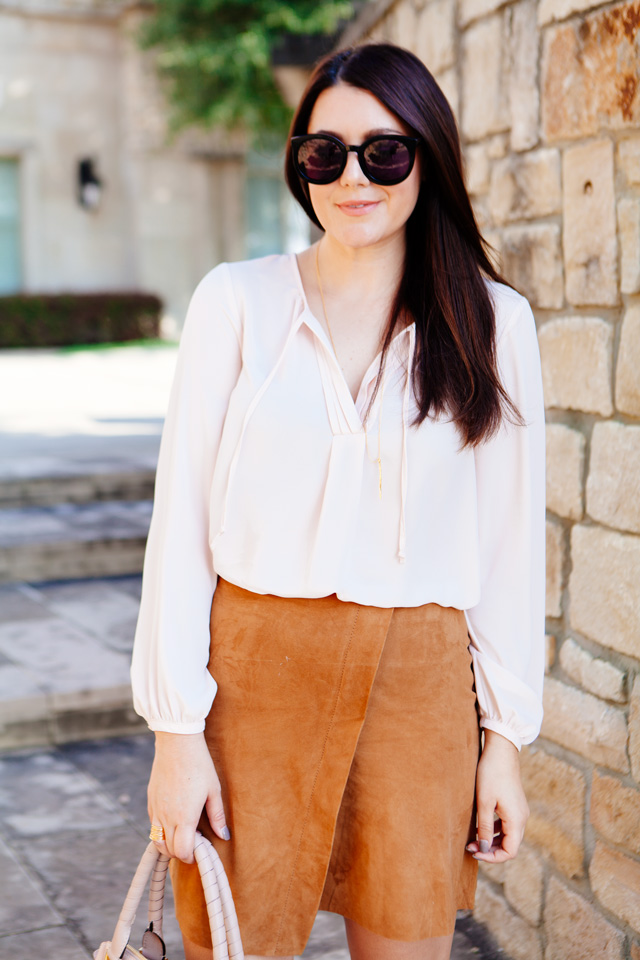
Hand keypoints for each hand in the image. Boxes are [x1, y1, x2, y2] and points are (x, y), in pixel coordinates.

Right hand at [148, 731, 229, 862]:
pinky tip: (173, 821)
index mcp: (184, 816)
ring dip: (168, 844)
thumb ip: (217, 816)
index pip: (182, 851)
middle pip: (168, 849)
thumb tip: (224, 835)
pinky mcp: (150, 800)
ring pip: (157, 840)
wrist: (177, 742)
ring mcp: (155, 808)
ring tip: (182, 835)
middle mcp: (166, 816)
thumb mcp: (213, 790)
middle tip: (193, 843)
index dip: (191, 856)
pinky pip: (152, 824)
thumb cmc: (199, 764)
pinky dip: (161, 830)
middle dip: (181, 852)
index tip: (199, 850)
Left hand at [466, 729, 528, 862]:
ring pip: (509, 836)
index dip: (492, 857)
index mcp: (517, 820)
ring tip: (473, 839)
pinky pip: (507, 825)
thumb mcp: (484, 802)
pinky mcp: (515, 804)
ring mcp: (520, 811)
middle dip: (490, 850)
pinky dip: (496, 830)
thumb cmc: (491, 774)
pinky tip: (481, 826)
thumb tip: (484, 849)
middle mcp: (522, 818)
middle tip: (470, 847)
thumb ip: (484, 828)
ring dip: (493, 841)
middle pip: (510, 846)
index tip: (474, 852)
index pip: (510, 852)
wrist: (501, 750)